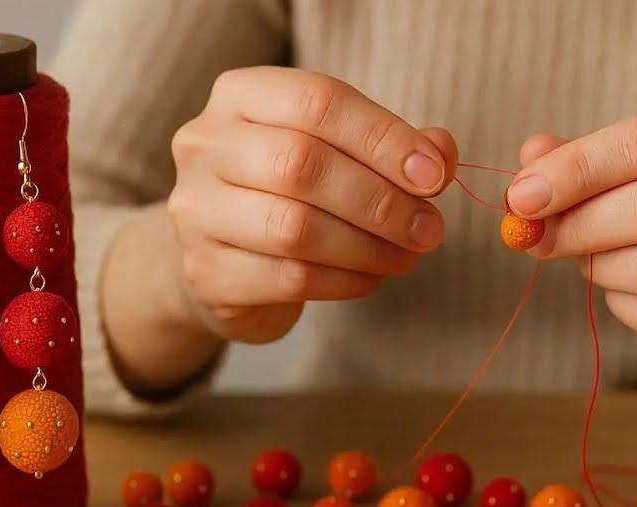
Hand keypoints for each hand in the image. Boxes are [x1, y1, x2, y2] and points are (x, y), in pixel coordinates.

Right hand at [167, 66, 456, 343]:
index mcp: (241, 96)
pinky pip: (287, 278)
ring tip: (407, 255)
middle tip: (429, 229)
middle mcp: (205, 145)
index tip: (434, 175)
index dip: (384, 138)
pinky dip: (343, 281)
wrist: (224, 261)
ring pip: (292, 228)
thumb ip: (392, 146)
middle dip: (380, 200)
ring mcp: (196, 210)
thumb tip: (440, 153)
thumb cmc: (291, 194)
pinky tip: (370, 277)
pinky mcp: (204, 272)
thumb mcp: (339, 153)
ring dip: (367, 246)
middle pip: (301, 164)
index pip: (317, 101)